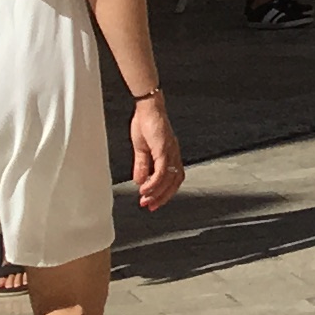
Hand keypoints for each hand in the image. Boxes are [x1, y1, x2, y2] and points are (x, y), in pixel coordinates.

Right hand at [129, 94, 183, 212]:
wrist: (147, 108)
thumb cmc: (146, 123)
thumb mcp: (142, 149)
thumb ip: (142, 166)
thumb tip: (140, 181)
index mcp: (170, 154)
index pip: (173, 178)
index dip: (165, 192)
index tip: (154, 203)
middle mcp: (173, 154)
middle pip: (174, 182)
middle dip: (163, 197)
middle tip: (150, 206)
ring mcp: (170, 152)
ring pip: (168, 179)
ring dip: (156, 192)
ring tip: (144, 199)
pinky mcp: (164, 149)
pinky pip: (162, 170)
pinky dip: (154, 182)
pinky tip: (144, 188)